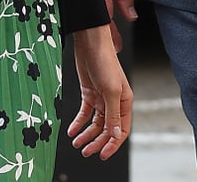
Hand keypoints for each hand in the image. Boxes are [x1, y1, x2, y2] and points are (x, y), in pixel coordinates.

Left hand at [67, 25, 132, 159]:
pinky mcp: (88, 92)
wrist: (89, 42)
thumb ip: (113, 114)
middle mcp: (114, 103)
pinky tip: (72, 130)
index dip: (112, 144)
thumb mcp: (111, 90)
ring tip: (77, 143)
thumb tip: (116, 134)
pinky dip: (78, 122)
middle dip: (96, 141)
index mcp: (125, 103)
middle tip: (85, 151)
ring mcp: (100, 98)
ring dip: (86, 134)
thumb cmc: (104, 61)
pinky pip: (84, 112)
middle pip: (107, 129)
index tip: (102, 154)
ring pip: (95, 123)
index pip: (121, 130)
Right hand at [89, 0, 137, 50]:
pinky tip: (92, 15)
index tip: (116, 47)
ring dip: (93, 23)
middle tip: (109, 46)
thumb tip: (131, 16)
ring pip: (85, 12)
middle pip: (92, 20)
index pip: (104, 21)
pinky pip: (82, 1)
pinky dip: (87, 10)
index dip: (111, 37)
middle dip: (101, 34)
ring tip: (101, 35)